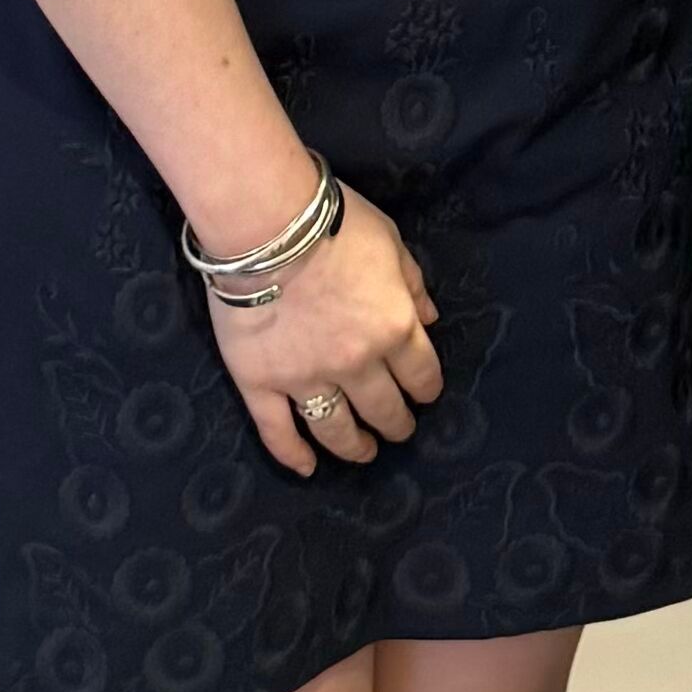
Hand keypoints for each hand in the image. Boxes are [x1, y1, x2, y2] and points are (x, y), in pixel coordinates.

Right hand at [207, 182, 442, 475]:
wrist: (265, 225)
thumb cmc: (334, 223)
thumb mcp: (390, 242)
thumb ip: (412, 284)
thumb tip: (431, 317)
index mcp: (394, 329)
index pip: (421, 375)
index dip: (426, 390)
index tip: (425, 397)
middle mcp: (356, 364)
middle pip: (382, 409)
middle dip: (395, 423)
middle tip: (397, 430)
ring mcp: (305, 378)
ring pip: (335, 428)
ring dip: (354, 446)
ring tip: (362, 453)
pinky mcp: (260, 383)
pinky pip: (277, 431)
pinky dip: (292, 455)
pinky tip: (307, 468)